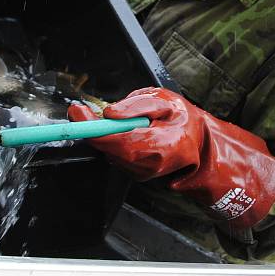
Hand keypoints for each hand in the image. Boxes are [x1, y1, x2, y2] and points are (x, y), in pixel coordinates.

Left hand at [68, 87, 274, 228]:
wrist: (196, 142)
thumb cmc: (181, 117)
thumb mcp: (164, 100)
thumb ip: (137, 106)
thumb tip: (111, 114)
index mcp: (164, 143)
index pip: (122, 141)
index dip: (96, 129)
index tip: (78, 113)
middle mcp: (153, 164)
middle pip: (111, 151)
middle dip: (91, 131)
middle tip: (80, 112)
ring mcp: (145, 174)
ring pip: (111, 154)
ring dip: (101, 136)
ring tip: (108, 119)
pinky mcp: (138, 175)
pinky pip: (115, 158)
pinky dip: (110, 144)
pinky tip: (119, 132)